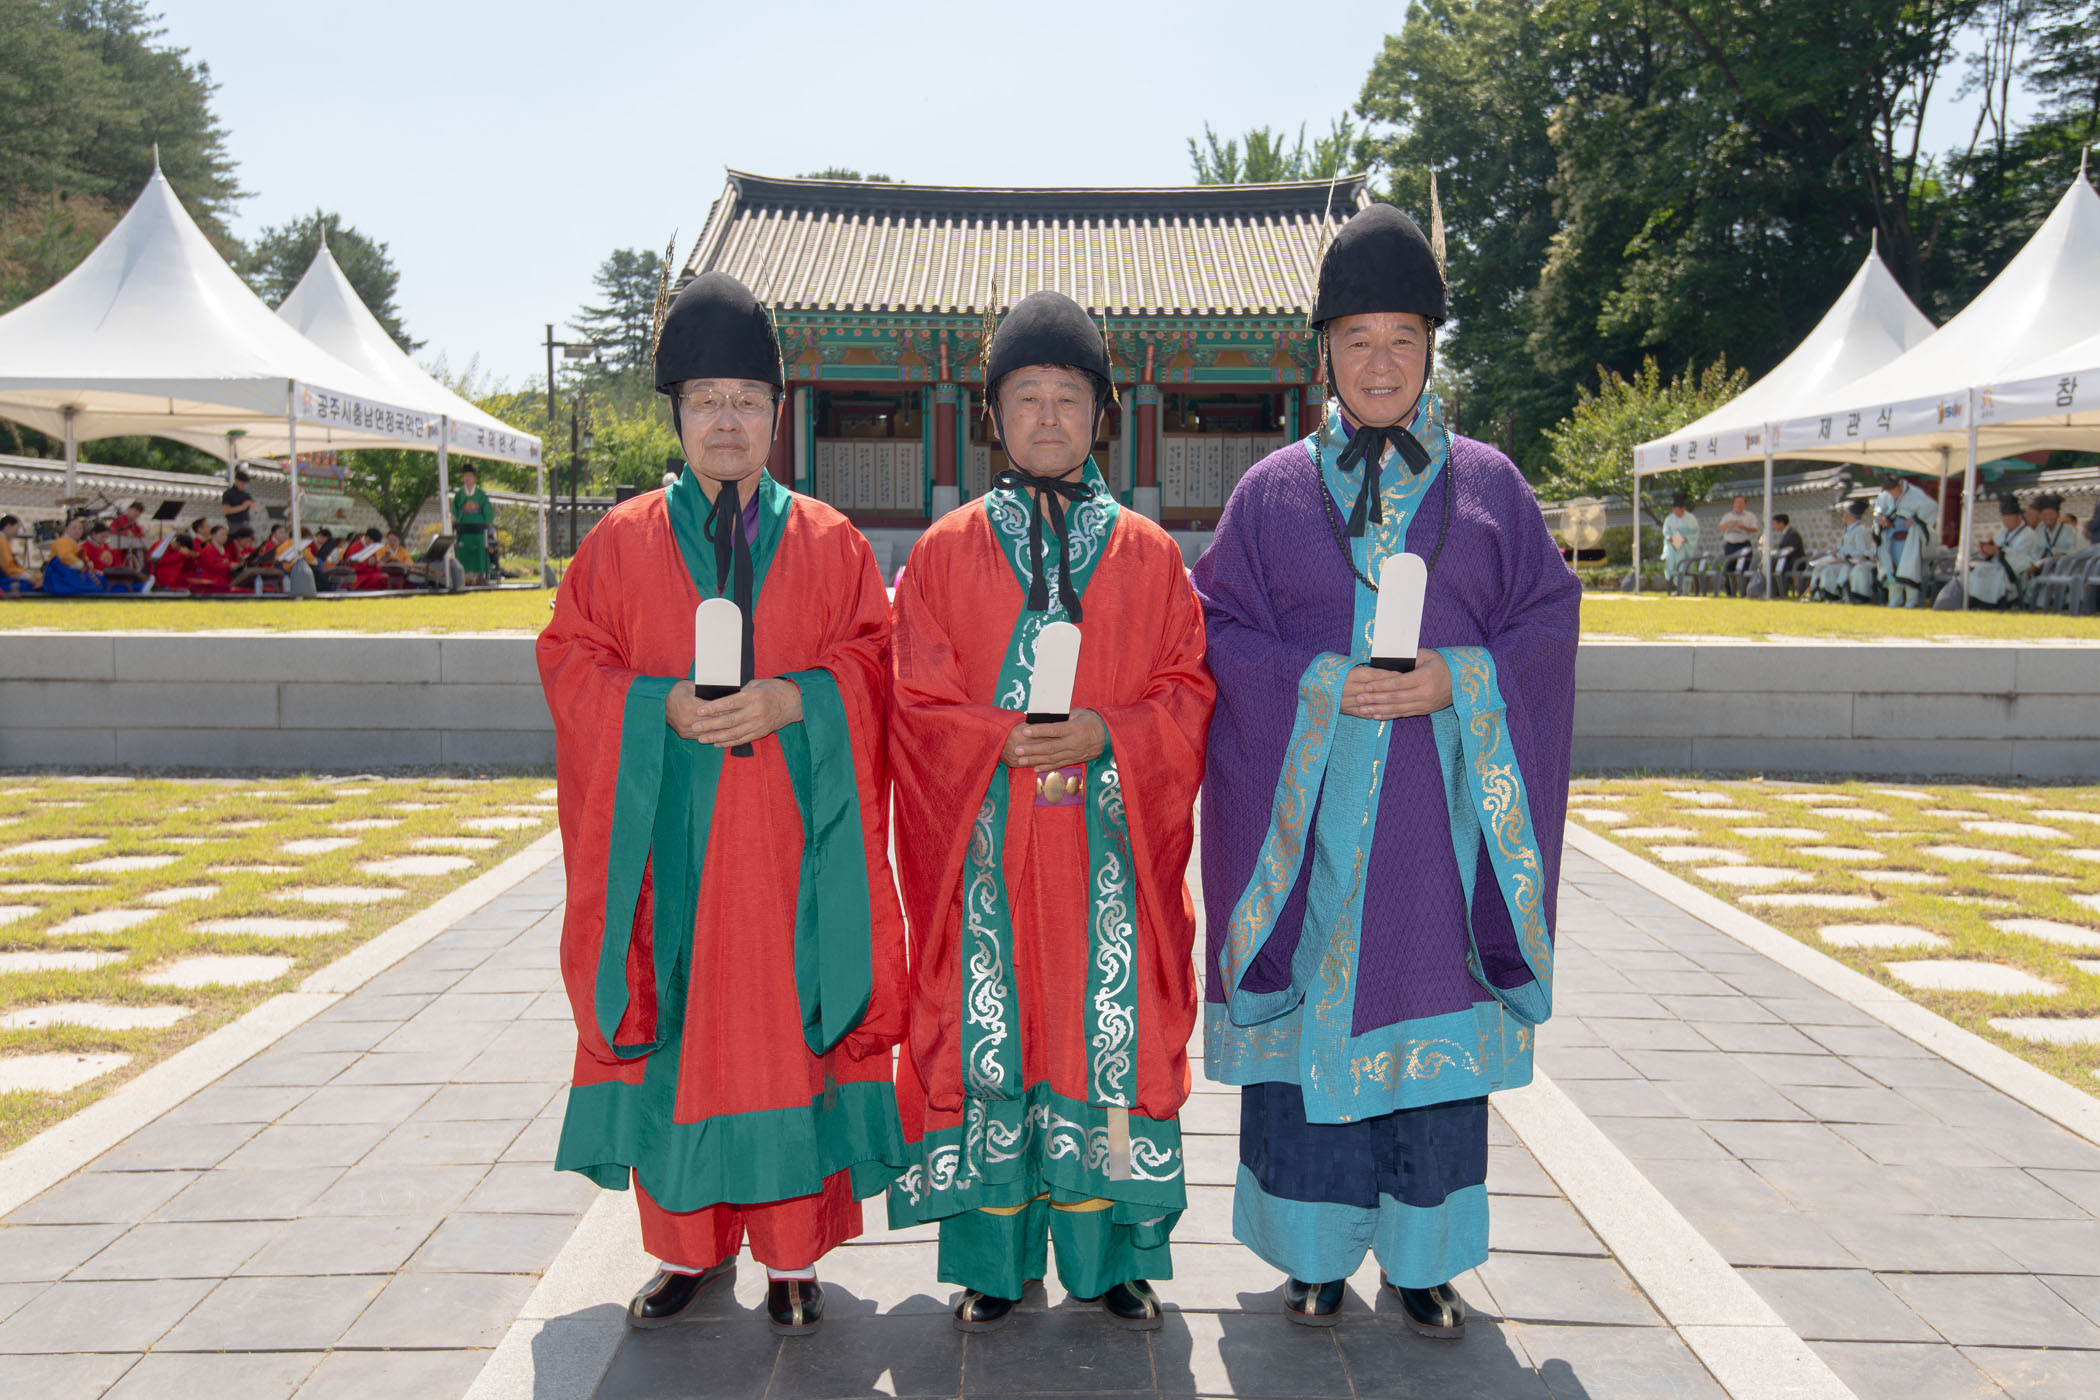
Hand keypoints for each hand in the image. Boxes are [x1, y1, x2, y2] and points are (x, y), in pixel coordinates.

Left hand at [664, 677, 801, 748]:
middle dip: (710, 725)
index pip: (729, 703)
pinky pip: (742, 739)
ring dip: (716, 737)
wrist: (794, 702)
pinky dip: (728, 743)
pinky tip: (717, 743)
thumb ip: (740, 691)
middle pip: (728, 721)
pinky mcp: (760, 732)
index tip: (699, 710)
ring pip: (733, 733)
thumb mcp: (757, 684)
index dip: (713, 708)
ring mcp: (758, 724)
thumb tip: (721, 698)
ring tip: (701, 738)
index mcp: (753, 697)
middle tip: (695, 727)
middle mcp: (755, 712)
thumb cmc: (774, 689)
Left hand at [1001, 709, 1105, 770]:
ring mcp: (1074, 753)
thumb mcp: (1079, 713)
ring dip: (1035, 760)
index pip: (1054, 730)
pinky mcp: (1074, 760)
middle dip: (1032, 749)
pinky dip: (1046, 767)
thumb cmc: (1091, 721)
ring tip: (1021, 760)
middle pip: (1050, 747)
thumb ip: (1062, 717)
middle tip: (1018, 750)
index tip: (1025, 731)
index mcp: (1075, 728)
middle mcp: (1074, 743)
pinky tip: (1034, 768)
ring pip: (1052, 759)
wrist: (1108, 736)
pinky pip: (1058, 765)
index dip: (1038, 731)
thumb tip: (1043, 719)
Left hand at [1339, 650, 1452, 720]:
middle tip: (1359, 698)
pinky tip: (1376, 716)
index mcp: (1426, 677)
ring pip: (1398, 709)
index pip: (1399, 683)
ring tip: (1362, 709)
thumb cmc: (1441, 664)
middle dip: (1375, 698)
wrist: (1462, 681)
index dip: (1381, 685)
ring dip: (1378, 710)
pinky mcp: (1424, 711)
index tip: (1367, 686)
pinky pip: (1403, 714)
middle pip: (1396, 698)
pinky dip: (1389, 715)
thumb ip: (1409, 658)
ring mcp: (1425, 704)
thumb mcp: (1427, 655)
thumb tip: (1387, 661)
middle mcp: (1426, 693)